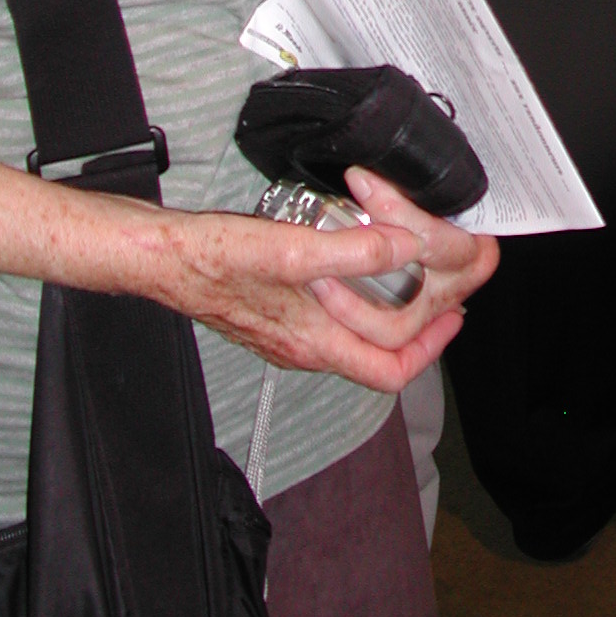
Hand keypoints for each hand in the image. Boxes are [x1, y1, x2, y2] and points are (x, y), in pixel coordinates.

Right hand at [144, 168, 497, 393]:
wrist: (159, 258)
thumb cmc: (214, 259)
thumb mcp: (292, 250)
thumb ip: (354, 252)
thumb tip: (406, 246)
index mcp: (314, 343)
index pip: (389, 370)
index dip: (431, 348)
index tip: (456, 315)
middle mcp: (304, 347)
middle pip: (379, 352)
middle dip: (421, 322)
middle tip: (448, 287)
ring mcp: (287, 332)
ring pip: (355, 333)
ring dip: (391, 307)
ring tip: (416, 276)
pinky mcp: (274, 311)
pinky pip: (331, 315)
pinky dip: (359, 293)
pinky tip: (360, 260)